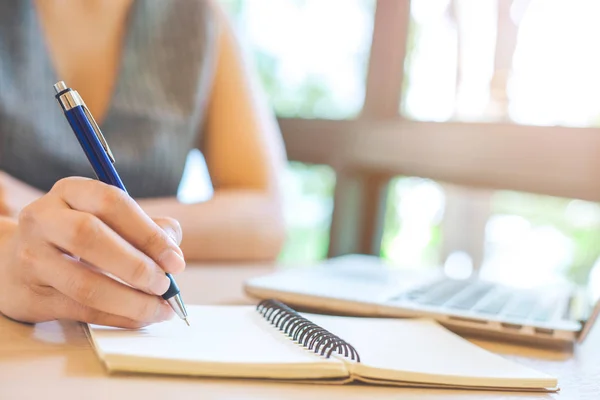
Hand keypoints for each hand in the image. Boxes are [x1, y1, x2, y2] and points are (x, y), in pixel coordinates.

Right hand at [0, 177, 185, 327]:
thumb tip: (173, 251)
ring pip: (84, 283)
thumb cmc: (76, 239)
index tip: (175, 260)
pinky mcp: (29, 295)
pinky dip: (118, 317)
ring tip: (159, 308)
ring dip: (131, 301)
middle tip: (165, 285)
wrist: (14, 263)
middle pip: (90, 237)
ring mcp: (31, 257)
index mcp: (70, 191)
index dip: (148, 233)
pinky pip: (80, 310)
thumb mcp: (106, 220)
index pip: (111, 202)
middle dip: (137, 266)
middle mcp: (44, 219)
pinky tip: (140, 318)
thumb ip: (145, 228)